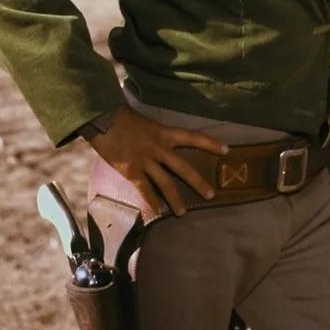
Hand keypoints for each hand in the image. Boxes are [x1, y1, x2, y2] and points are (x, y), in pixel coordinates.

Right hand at [89, 107, 228, 216]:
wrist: (103, 118)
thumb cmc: (122, 116)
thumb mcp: (144, 121)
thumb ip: (154, 134)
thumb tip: (158, 142)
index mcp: (164, 132)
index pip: (192, 137)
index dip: (210, 143)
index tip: (227, 150)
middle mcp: (159, 148)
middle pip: (184, 167)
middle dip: (198, 182)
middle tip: (211, 195)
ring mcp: (146, 161)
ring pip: (166, 183)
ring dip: (176, 199)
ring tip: (183, 213)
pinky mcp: (132, 171)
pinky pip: (145, 190)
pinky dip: (151, 202)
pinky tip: (156, 213)